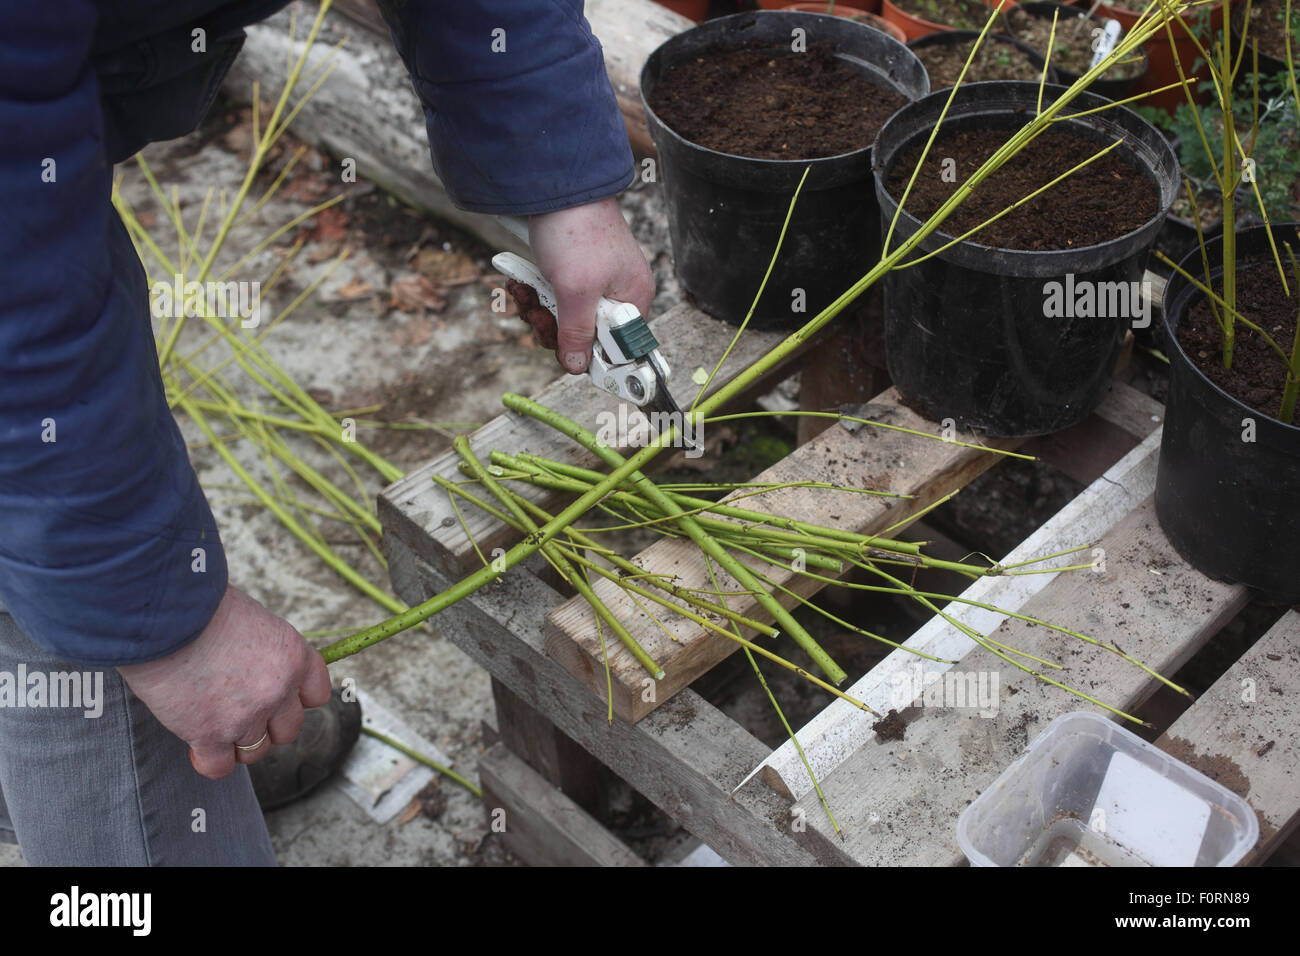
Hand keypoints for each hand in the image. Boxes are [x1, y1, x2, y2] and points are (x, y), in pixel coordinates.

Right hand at [117, 585, 331, 779]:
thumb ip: (266, 653)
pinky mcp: (211, 736)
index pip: (316, 695)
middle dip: (265, 724)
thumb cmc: (203, 609)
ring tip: (212, 721)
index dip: (293, 699)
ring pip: (255, 751)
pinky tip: (197, 744)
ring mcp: (247, 716)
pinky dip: (208, 760)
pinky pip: (220, 767)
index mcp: (295, 657)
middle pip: (288, 730)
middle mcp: (279, 690)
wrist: (167, 617)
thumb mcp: (254, 621)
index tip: (275, 696)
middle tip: (237, 708)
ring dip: (235, 742)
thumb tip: (260, 671)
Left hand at [528, 196, 653, 373]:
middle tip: (539, 315)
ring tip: (527, 292)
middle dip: (554, 328)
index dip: (595, 357)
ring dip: (538, 309)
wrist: (552, 186)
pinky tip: (522, 281)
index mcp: (632, 299)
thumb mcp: (576, 292)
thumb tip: (578, 366)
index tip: (570, 360)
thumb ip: (578, 334)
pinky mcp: (568, 272)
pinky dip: (534, 292)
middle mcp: (616, 293)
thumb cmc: (576, 231)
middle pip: (585, 335)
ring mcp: (591, 282)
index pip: (621, 348)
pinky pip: (552, 298)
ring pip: (563, 318)